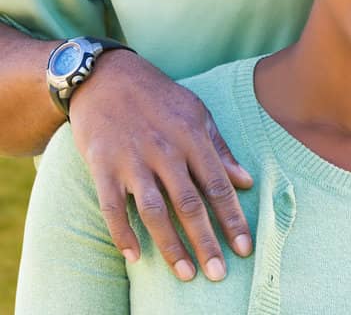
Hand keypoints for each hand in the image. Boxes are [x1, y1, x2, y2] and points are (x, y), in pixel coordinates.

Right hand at [68, 49, 253, 281]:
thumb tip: (246, 181)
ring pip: (154, 211)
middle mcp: (166, 152)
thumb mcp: (198, 114)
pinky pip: (112, 208)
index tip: (245, 247)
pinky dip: (122, 233)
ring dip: (170, 245)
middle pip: (190, 205)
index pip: (219, 186)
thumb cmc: (160, 98)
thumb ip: (220, 150)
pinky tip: (134, 257)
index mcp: (193, 139)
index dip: (233, 219)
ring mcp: (132, 161)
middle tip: (218, 274)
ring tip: (185, 273)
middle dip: (206, 241)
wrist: (108, 78)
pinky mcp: (102, 167)